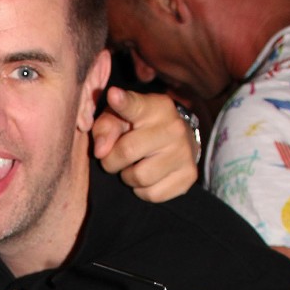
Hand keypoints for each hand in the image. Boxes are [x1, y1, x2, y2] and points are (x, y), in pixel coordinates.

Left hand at [93, 88, 198, 202]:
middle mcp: (173, 128)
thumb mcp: (119, 119)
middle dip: (111, 161)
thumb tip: (101, 151)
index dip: (122, 103)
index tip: (113, 95)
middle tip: (113, 159)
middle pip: (127, 151)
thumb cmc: (140, 128)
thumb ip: (105, 128)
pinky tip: (148, 177)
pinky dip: (143, 191)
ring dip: (128, 177)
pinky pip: (152, 194)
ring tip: (134, 166)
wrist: (178, 142)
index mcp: (155, 107)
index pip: (135, 106)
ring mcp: (184, 152)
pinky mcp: (188, 176)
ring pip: (140, 177)